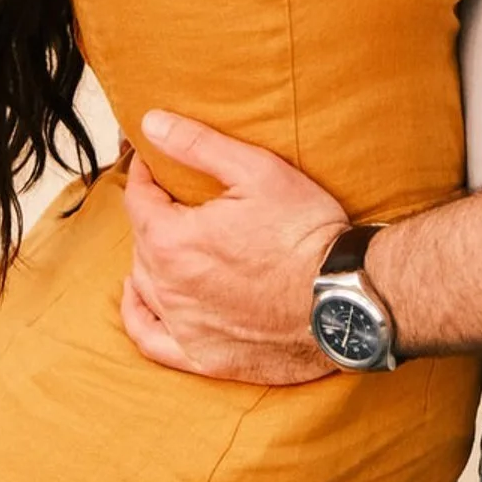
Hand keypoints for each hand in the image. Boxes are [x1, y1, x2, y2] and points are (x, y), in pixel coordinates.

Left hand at [119, 111, 347, 385]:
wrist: (343, 298)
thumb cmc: (305, 233)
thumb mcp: (256, 170)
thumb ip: (197, 145)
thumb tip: (152, 124)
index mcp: (174, 241)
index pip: (139, 200)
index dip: (145, 175)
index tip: (154, 163)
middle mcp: (170, 288)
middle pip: (141, 241)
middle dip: (152, 213)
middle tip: (173, 196)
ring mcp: (185, 327)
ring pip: (145, 283)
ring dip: (150, 256)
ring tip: (167, 237)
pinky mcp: (203, 357)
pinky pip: (150, 339)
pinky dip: (138, 316)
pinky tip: (139, 298)